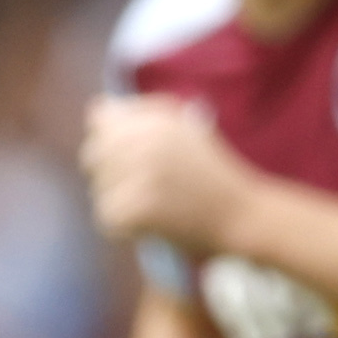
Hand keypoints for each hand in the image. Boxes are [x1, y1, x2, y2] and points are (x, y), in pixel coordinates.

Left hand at [81, 94, 253, 255]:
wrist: (245, 215)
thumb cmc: (213, 177)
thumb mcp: (187, 131)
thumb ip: (144, 117)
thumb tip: (95, 110)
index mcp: (157, 119)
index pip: (99, 119)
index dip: (110, 141)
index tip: (132, 157)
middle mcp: (146, 140)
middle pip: (92, 155)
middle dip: (110, 174)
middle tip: (146, 190)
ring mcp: (141, 172)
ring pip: (99, 188)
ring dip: (120, 202)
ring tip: (158, 206)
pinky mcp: (138, 206)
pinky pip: (107, 216)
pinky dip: (125, 227)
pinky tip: (154, 224)